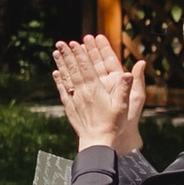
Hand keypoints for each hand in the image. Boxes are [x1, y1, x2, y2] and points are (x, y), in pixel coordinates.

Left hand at [53, 31, 144, 152]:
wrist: (97, 142)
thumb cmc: (113, 125)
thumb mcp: (123, 107)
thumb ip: (125, 89)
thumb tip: (128, 73)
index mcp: (95, 90)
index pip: (86, 68)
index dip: (81, 54)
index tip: (75, 43)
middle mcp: (82, 92)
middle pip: (74, 70)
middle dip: (68, 55)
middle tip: (60, 42)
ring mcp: (74, 99)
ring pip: (66, 78)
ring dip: (61, 64)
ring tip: (55, 52)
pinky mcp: (69, 107)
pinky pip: (62, 90)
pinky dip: (59, 80)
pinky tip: (55, 73)